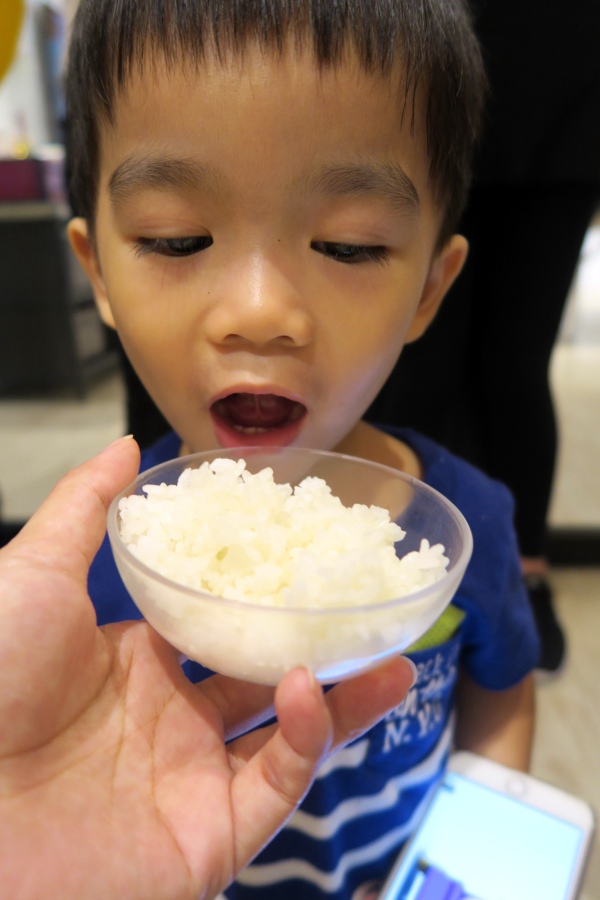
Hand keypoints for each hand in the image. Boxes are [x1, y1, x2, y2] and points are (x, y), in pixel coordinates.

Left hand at [0, 437, 414, 899]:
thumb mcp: (31, 577)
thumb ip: (83, 512)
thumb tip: (124, 449)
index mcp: (137, 663)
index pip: (220, 622)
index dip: (264, 591)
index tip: (306, 554)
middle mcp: (171, 720)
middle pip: (266, 676)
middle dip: (321, 644)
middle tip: (370, 606)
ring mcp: (193, 777)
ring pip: (291, 734)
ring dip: (345, 697)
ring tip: (399, 656)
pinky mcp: (210, 834)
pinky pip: (278, 782)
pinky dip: (307, 737)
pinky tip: (309, 689)